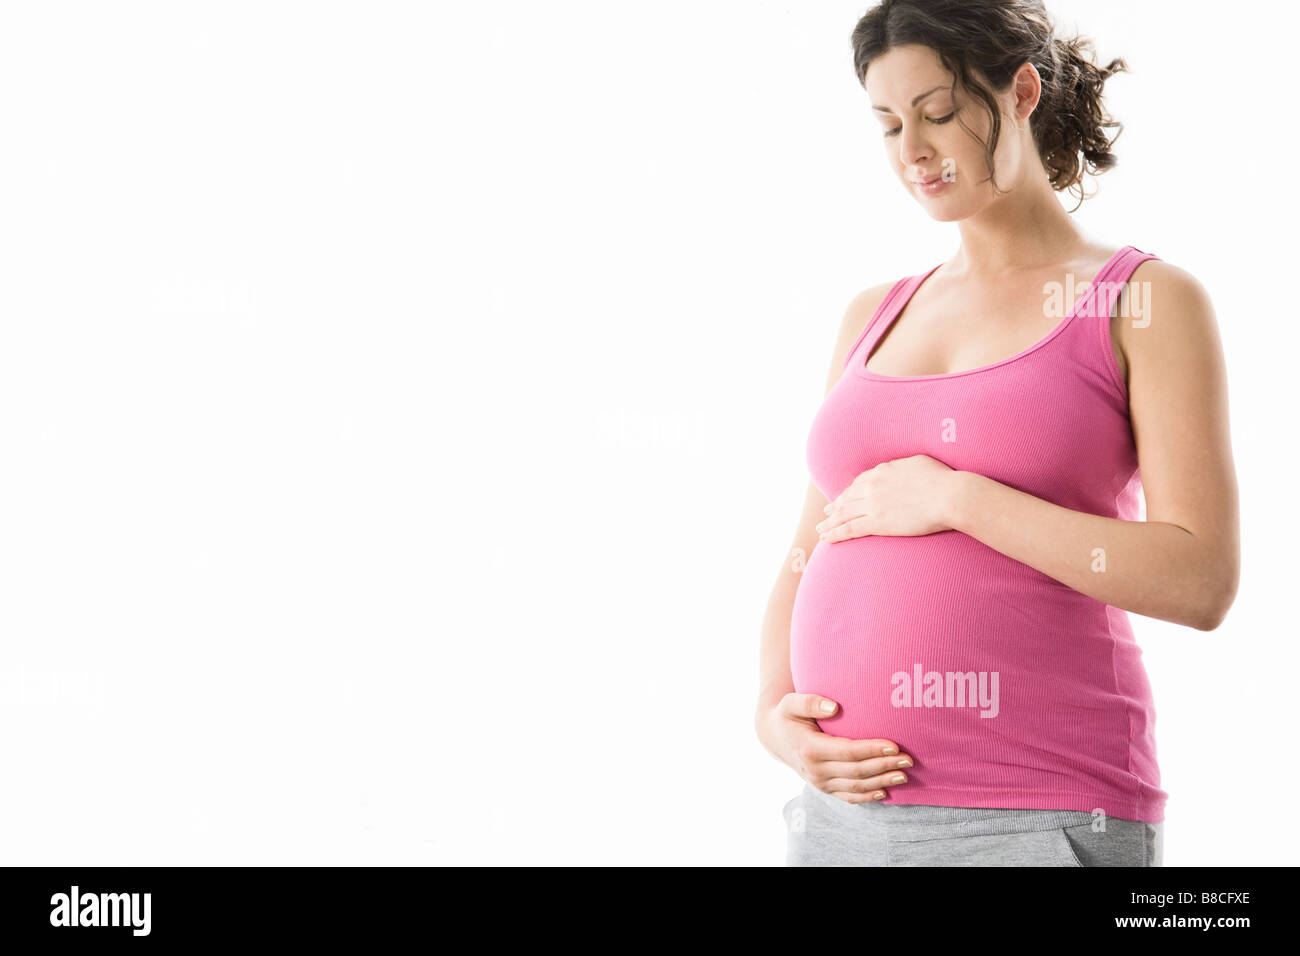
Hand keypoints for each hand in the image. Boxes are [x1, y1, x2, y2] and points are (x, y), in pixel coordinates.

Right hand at [755, 693, 913, 803]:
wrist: (774, 738)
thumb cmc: (787, 715)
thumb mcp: (791, 703)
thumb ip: (810, 702)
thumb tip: (834, 707)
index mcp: (810, 749)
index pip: (848, 751)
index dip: (872, 749)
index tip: (894, 744)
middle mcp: (815, 770)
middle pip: (857, 771)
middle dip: (885, 766)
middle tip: (909, 759)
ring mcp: (820, 783)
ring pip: (856, 786)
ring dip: (882, 782)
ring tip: (904, 775)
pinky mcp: (825, 788)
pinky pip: (849, 796)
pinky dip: (868, 796)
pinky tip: (885, 792)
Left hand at [816, 454, 958, 541]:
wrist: (949, 495)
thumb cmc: (942, 480)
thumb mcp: (919, 463)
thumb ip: (903, 466)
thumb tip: (901, 469)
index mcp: (882, 471)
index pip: (859, 482)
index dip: (849, 492)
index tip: (843, 498)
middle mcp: (872, 486)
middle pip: (848, 498)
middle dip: (835, 506)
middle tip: (826, 513)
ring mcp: (873, 504)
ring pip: (844, 514)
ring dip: (830, 522)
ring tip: (821, 529)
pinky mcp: (877, 523)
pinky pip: (850, 529)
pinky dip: (835, 533)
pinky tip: (827, 538)